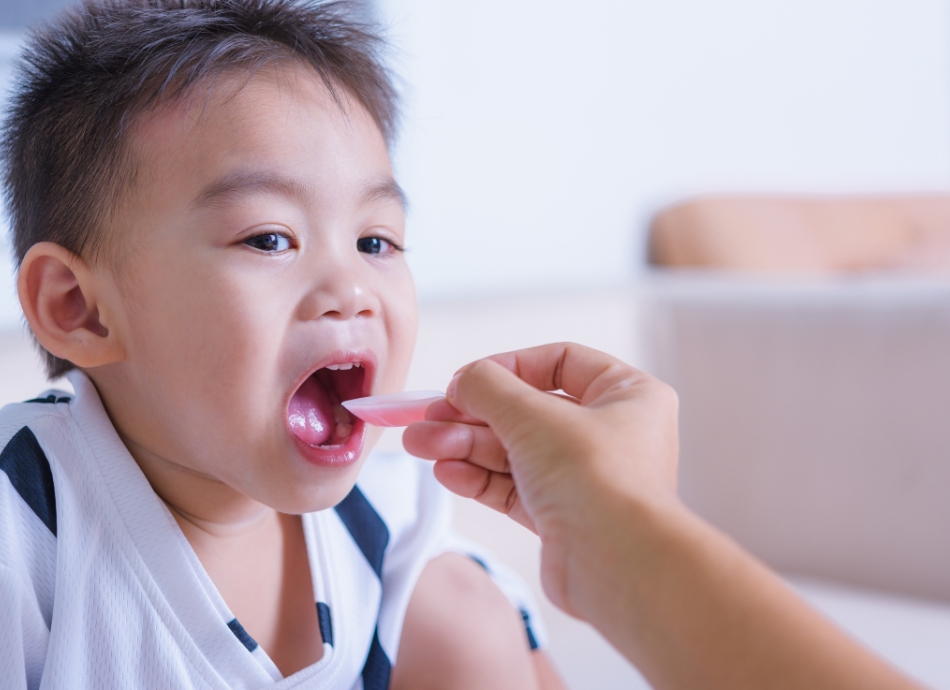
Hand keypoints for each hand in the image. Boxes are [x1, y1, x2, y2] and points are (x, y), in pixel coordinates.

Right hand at [402, 342, 679, 612]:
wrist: (618, 566)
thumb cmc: (597, 479)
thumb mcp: (533, 415)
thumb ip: (489, 388)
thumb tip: (465, 381)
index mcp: (626, 394)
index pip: (560, 362)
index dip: (508, 366)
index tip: (466, 380)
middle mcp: (611, 434)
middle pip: (528, 411)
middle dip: (471, 415)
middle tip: (425, 419)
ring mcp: (587, 478)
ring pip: (516, 452)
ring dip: (465, 446)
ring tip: (420, 444)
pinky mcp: (564, 517)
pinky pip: (516, 488)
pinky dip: (480, 478)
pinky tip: (446, 471)